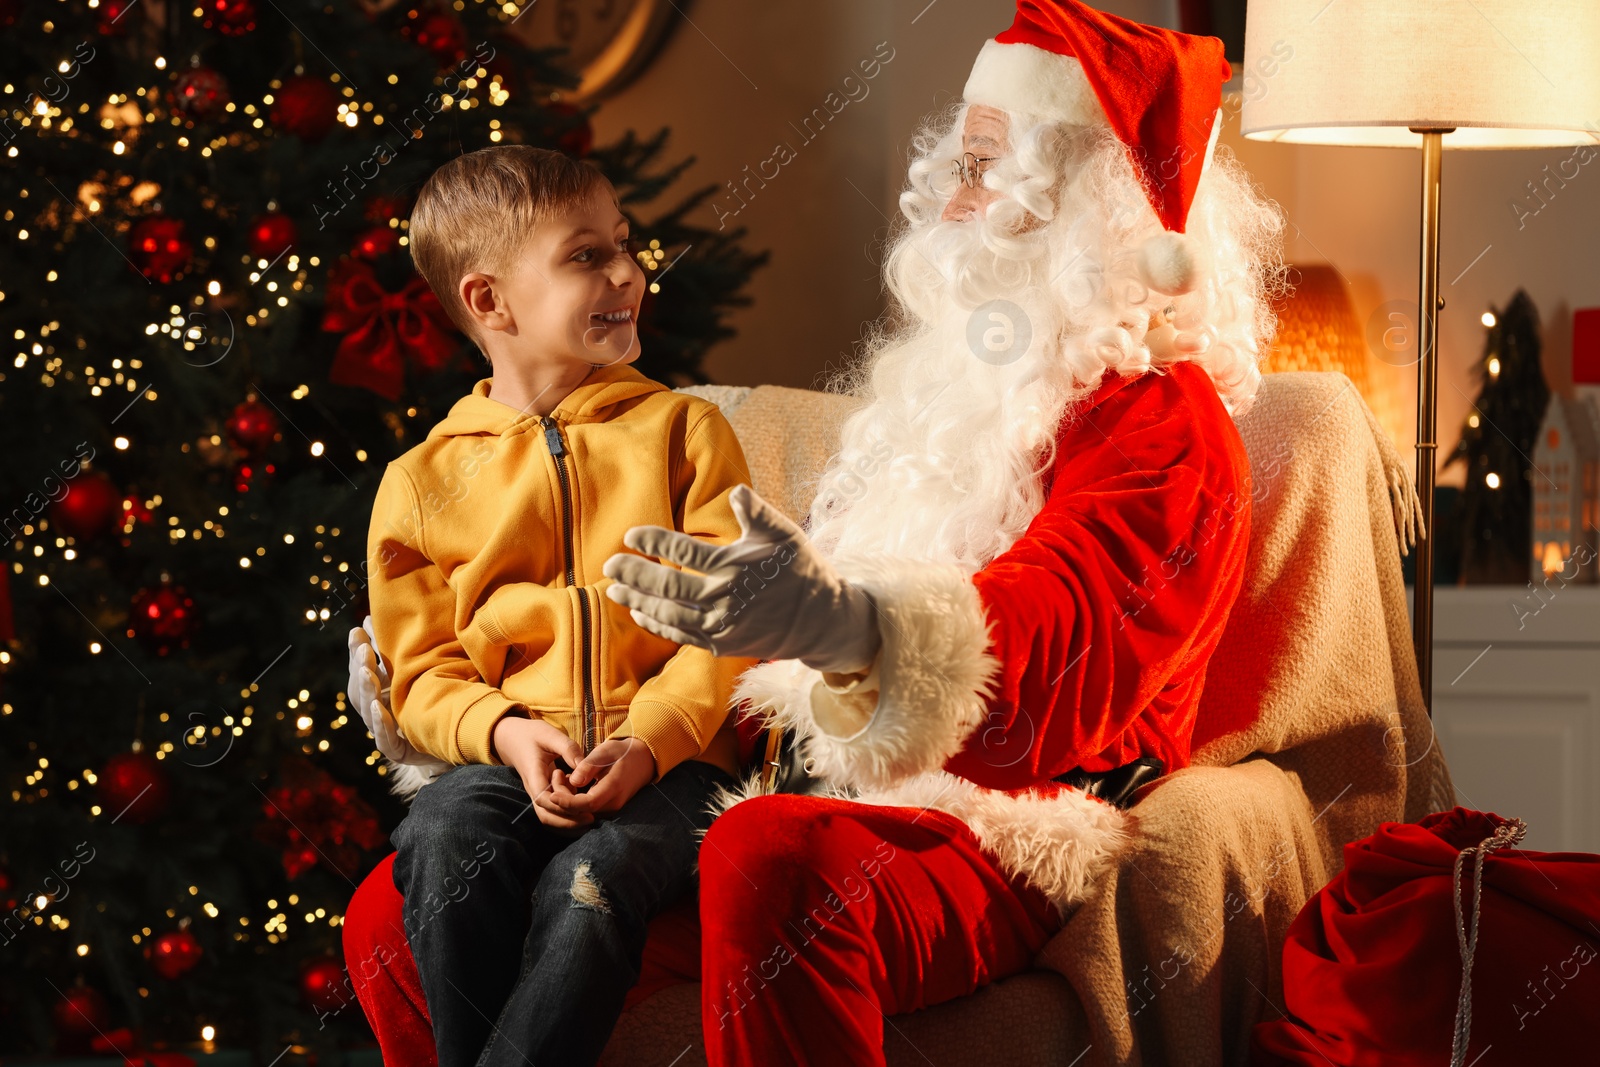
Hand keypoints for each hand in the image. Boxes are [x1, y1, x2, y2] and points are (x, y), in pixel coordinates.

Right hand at [348, 617, 451, 776]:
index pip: (361, 669)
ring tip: (366, 671)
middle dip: (360, 667)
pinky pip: (385, 738)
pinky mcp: (399, 751)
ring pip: (368, 711)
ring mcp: (386, 732)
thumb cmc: (437, 700)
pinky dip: (380, 722)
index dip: (357, 652)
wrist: (458, 740)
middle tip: (364, 648)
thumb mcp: (418, 672)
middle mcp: (379, 711)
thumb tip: (372, 618)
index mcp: (381, 692)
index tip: (358, 630)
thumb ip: (396, 651)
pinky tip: (378, 705)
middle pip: (359, 689)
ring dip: (366, 690)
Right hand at [492, 716, 590, 829]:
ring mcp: (538, 793)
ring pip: (548, 816)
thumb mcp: (550, 735)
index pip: (543, 799)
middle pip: (545, 815)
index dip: (561, 806)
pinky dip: (566, 815)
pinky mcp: (543, 794)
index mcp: (533, 775)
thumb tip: (584, 765)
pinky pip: (552, 811)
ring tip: (589, 818)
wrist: (513, 738)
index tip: (582, 805)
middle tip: (591, 818)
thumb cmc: (532, 735)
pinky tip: (582, 807)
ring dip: (567, 821)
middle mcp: (533, 789)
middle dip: (567, 821)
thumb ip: (567, 749)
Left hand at [542, 737, 656, 819]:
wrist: (642, 760)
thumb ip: (588, 766)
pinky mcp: (607, 809)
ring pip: (582, 813)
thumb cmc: (622, 753)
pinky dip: (574, 800)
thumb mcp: (605, 752)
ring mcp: (611, 809)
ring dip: (567, 799)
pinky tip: (571, 784)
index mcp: (614, 788)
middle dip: (563, 798)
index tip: (551, 795)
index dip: (567, 802)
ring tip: (563, 776)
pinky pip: (586, 810)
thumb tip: (573, 781)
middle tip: (557, 774)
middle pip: (581, 811)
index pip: (587, 804)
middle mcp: (613, 804)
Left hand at [601, 484, 881, 673]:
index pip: (684, 553)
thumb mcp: (785, 534)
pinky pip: (680, 634)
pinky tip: (640, 613)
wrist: (821, 620)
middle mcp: (723, 598)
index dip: (654, 541)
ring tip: (614, 589)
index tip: (631, 535)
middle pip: (667, 586)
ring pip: (668, 613)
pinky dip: (656, 625)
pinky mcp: (720, 644)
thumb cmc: (801, 569)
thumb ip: (757, 513)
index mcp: (735, 566)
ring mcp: (720, 625)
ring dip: (637, 601)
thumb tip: (735, 491)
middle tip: (609, 564)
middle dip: (634, 574)